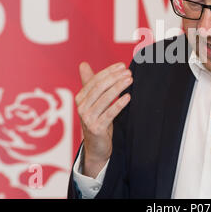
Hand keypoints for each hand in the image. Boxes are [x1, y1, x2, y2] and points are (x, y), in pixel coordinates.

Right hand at [75, 62, 131, 177]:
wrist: (96, 147)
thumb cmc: (97, 120)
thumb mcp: (93, 102)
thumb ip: (90, 83)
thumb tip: (83, 64)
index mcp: (80, 98)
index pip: (95, 80)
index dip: (109, 72)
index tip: (122, 65)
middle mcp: (81, 107)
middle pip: (99, 88)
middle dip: (115, 78)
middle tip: (128, 72)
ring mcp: (87, 119)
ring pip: (105, 99)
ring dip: (119, 87)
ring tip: (130, 80)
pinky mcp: (96, 128)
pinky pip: (109, 114)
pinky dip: (119, 104)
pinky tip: (128, 97)